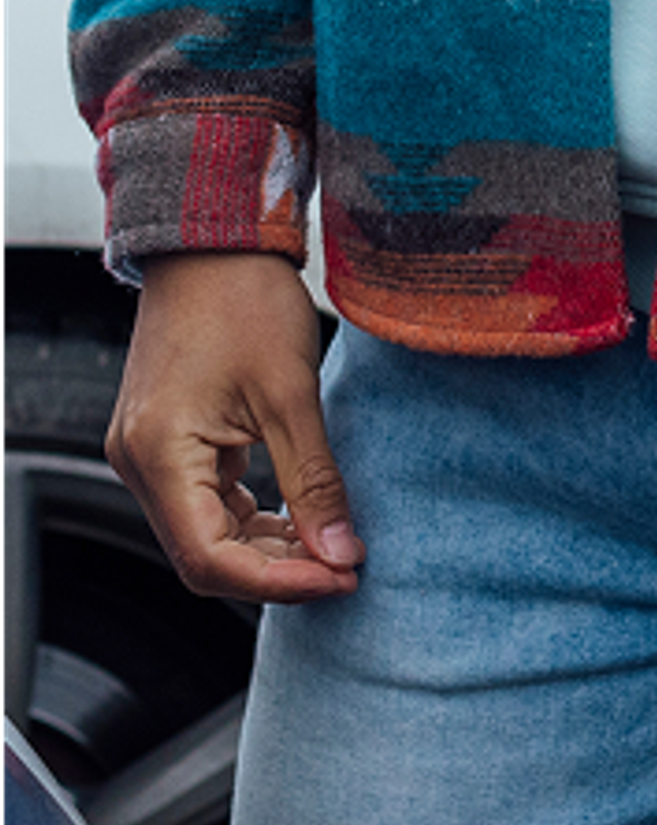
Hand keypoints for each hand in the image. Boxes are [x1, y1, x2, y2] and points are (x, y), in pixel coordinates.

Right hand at [106, 255, 361, 603]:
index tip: (342, 577)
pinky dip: (253, 517)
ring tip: (335, 547)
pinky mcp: (170, 440)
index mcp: (159, 456)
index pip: (210, 559)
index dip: (279, 581)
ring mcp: (150, 454)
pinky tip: (302, 516)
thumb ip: (314, 481)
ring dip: (267, 547)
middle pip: (204, 556)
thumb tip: (341, 553)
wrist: (215, 242)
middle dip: (277, 570)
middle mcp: (139, 464)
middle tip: (348, 568)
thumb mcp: (292, 393)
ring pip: (206, 533)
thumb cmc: (246, 300)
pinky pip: (207, 502)